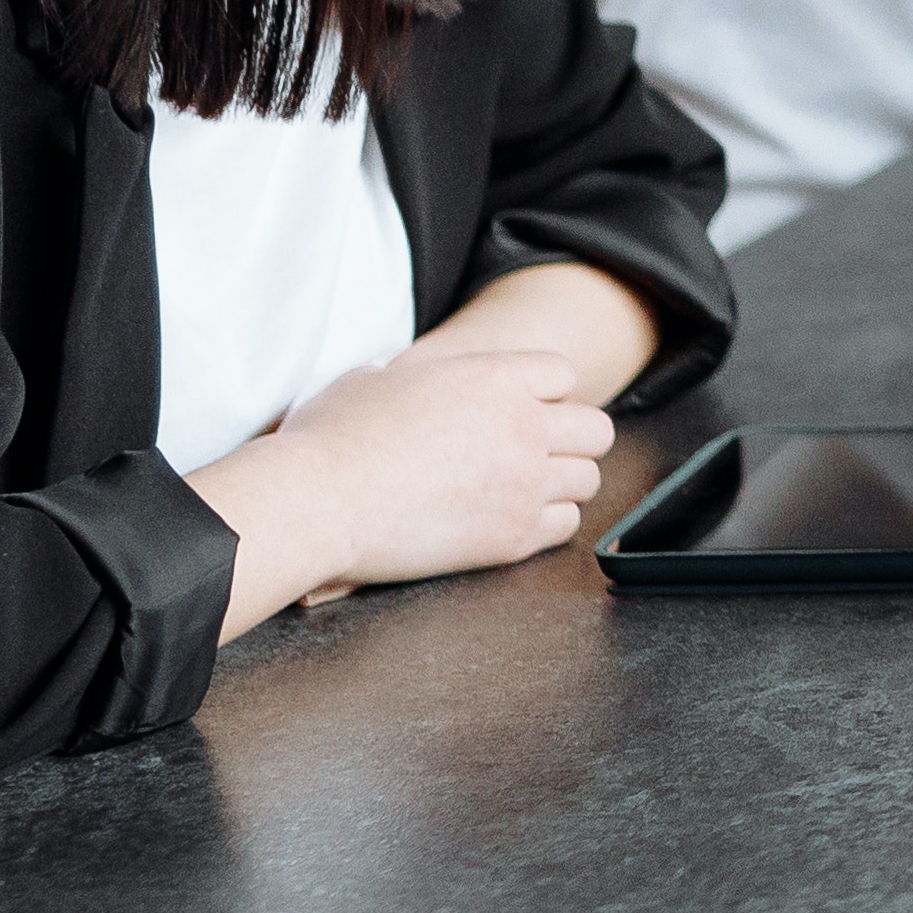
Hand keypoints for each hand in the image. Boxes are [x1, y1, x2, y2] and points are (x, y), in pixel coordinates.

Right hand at [194, 340, 615, 640]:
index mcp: (495, 375)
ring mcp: (524, 482)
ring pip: (588, 479)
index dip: (544, 394)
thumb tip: (397, 378)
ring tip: (526, 490)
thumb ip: (408, 376)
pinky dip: (548, 522)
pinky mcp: (514, 536)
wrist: (317, 503)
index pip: (563, 375)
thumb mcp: (371, 380)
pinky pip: (566, 524)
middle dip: (572, 440)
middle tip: (540, 455)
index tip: (522, 413)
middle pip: (595, 429)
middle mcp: (524, 425)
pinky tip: (515, 521)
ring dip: (563, 483)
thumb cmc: (330, 439)